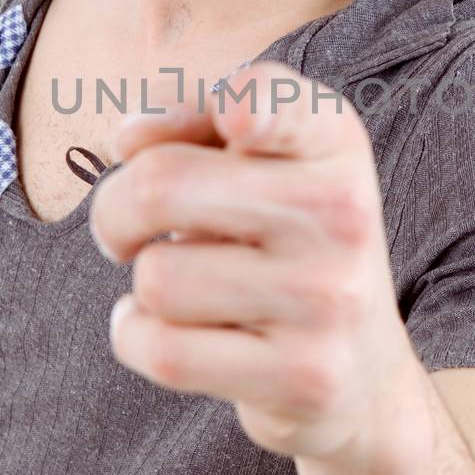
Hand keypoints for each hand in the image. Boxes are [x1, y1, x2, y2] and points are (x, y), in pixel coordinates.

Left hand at [89, 60, 419, 466]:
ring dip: (143, 286)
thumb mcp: (261, 164)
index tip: (232, 124)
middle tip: (124, 229)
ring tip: (182, 289)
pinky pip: (163, 349)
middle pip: (159, 186)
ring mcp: (330, 298)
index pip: (272, 101)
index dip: (241, 103)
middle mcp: (344, 211)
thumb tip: (128, 143)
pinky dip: (136, 336)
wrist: (361, 370)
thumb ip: (191, 123)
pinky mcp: (306, 374)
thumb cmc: (281, 244)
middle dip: (113, 210)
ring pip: (157, 277)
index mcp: (332, 140)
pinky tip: (170, 331)